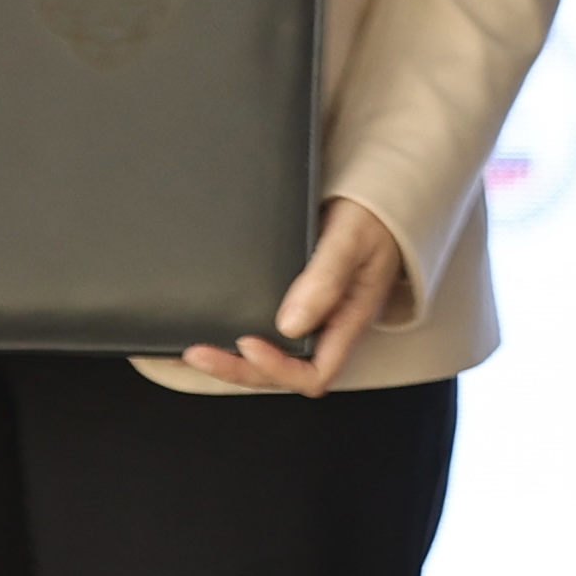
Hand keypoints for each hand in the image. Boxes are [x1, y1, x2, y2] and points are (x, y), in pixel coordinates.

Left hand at [183, 200, 407, 391]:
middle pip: (284, 374)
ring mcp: (316, 320)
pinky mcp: (300, 307)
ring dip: (233, 362)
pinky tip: (212, 333)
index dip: (278, 367)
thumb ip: (326, 279)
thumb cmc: (373, 219)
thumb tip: (289, 325)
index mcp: (350, 319)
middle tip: (197, 352)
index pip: (316, 372)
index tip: (247, 341)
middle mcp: (331, 328)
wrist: (380, 201)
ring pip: (272, 361)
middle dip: (238, 369)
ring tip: (194, 351)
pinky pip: (269, 336)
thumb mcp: (352, 240)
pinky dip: (237, 342)